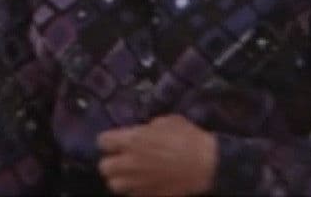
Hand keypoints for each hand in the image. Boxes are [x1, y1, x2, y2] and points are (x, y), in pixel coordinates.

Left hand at [96, 114, 216, 196]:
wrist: (208, 164)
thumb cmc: (189, 138)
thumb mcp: (167, 121)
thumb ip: (148, 127)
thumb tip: (144, 131)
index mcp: (132, 140)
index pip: (102, 141)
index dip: (109, 141)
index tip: (116, 141)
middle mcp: (130, 163)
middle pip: (104, 167)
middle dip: (111, 162)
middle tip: (122, 159)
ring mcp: (139, 182)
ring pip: (114, 186)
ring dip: (120, 179)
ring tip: (130, 175)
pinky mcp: (150, 196)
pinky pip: (133, 196)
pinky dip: (136, 190)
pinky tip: (145, 184)